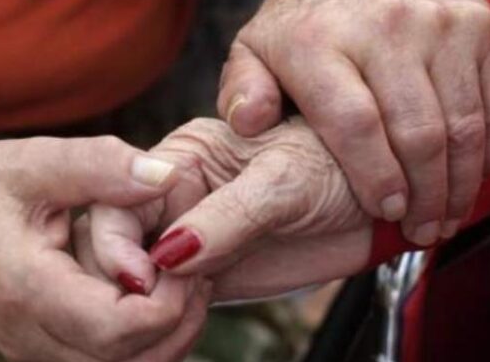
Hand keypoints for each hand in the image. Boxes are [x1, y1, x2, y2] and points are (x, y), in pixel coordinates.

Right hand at [0, 137, 210, 361]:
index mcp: (25, 290)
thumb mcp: (30, 163)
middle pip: (133, 361)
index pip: (117, 330)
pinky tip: (153, 293)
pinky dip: (146, 339)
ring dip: (169, 332)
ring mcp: (37, 354)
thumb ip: (99, 166)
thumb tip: (168, 177)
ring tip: (182, 277)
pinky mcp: (45, 353)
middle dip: (181, 318)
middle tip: (196, 265)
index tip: (184, 253)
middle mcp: (31, 338)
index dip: (169, 300)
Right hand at [78, 118, 372, 300]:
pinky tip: (181, 332)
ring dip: (142, 310)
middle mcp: (174, 199)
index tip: (141, 277)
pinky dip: (165, 326)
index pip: (117, 199)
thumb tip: (170, 254)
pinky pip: (165, 306)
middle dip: (123, 282)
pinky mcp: (204, 277)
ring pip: (133, 282)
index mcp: (181, 158)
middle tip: (159, 307)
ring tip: (175, 322)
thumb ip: (227, 215)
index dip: (114, 241)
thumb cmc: (338, 167)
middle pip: (112, 245)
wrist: (377, 207)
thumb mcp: (285, 180)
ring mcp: (188, 240)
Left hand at [217, 0, 489, 244]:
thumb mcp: (256, 48)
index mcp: (319, 41)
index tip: (387, 213)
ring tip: (446, 217)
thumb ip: (242, 89)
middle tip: (422, 231)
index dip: (375, 178)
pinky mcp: (479, 27)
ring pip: (464, 124)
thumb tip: (248, 123)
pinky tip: (471, 177)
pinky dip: (489, 150)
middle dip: (425, 196)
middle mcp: (385, 28)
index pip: (355, 124)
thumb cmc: (306, 24)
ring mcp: (440, 25)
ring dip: (461, 184)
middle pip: (419, 132)